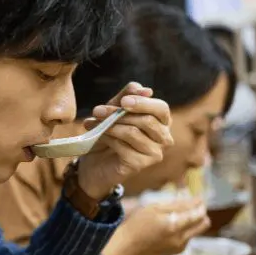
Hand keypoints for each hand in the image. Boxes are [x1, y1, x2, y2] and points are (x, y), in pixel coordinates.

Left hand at [77, 82, 173, 199]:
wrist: (95, 162)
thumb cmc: (109, 133)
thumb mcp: (115, 111)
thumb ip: (127, 98)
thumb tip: (146, 89)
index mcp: (162, 122)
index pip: (161, 108)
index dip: (143, 103)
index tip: (123, 102)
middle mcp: (163, 138)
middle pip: (147, 121)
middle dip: (118, 113)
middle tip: (97, 110)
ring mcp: (154, 154)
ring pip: (133, 133)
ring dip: (109, 125)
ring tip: (92, 122)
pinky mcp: (139, 165)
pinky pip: (123, 146)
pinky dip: (107, 138)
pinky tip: (97, 136)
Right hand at [101, 198, 210, 254]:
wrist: (128, 247)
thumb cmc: (137, 224)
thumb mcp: (154, 208)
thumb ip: (177, 205)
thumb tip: (197, 201)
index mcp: (175, 225)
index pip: (198, 214)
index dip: (200, 205)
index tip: (198, 198)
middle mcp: (182, 238)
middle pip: (204, 224)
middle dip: (200, 214)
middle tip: (190, 207)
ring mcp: (180, 246)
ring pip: (196, 231)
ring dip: (191, 222)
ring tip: (176, 217)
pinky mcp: (176, 251)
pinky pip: (188, 238)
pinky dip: (184, 231)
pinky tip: (170, 228)